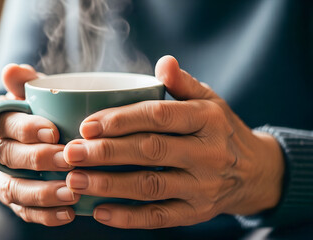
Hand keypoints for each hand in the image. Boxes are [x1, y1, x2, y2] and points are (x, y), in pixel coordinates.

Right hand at [0, 64, 79, 225]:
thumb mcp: (30, 94)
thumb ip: (24, 82)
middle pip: (9, 157)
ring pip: (14, 189)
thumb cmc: (35, 112)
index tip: (53, 131)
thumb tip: (12, 69)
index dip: (26, 128)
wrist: (29, 139)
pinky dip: (45, 215)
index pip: (5, 124)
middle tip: (69, 161)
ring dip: (43, 193)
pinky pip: (24, 212)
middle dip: (40, 160)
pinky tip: (68, 213)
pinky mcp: (12, 200)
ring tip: (71, 193)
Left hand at [64, 56, 283, 228]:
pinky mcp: (196, 213)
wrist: (254, 172)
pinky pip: (160, 217)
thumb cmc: (220, 130)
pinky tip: (99, 212)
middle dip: (106, 153)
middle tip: (71, 153)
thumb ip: (184, 83)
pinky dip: (128, 218)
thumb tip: (164, 61)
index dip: (121, 119)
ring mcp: (203, 187)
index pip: (159, 116)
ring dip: (109, 185)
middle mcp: (207, 153)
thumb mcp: (210, 101)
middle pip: (150, 151)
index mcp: (207, 119)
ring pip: (150, 186)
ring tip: (75, 181)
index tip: (87, 124)